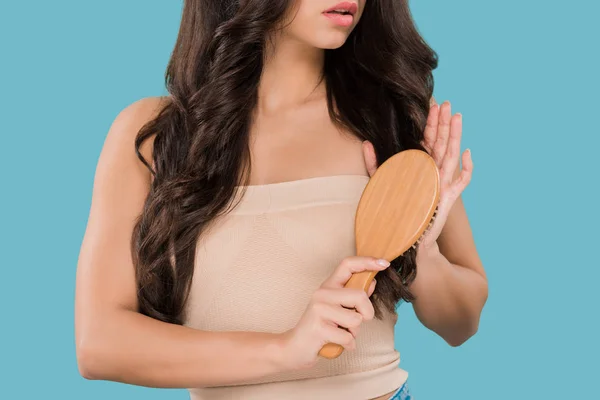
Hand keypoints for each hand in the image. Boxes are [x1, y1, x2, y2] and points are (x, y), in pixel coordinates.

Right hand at [278, 256, 388, 370]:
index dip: (367, 262)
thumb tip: (372, 282)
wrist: (295, 347)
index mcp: (328, 286)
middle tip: (356, 322)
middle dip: (367, 313)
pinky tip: (336, 343)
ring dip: (354, 332)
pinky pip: (348, 337)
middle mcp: (322, 293)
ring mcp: (318, 309)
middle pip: (360, 296)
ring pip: (356, 319)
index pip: (348, 264)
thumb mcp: (337, 308)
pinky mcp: (318, 328)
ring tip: (340, 333)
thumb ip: (354, 296)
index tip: (384, 263)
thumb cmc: (320, 327)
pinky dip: (348, 344)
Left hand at [362, 99, 472, 254]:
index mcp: (420, 166)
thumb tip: (366, 142)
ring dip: (454, 136)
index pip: (427, 140)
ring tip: (457, 117)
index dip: (430, 123)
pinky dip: (466, 168)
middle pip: (441, 143)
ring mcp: (442, 184)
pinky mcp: (446, 198)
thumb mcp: (380, 182)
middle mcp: (433, 172)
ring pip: (451, 155)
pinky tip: (467, 153)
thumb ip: (374, 163)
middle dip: (444, 123)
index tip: (432, 105)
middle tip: (447, 104)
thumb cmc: (395, 209)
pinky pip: (461, 181)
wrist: (403, 237)